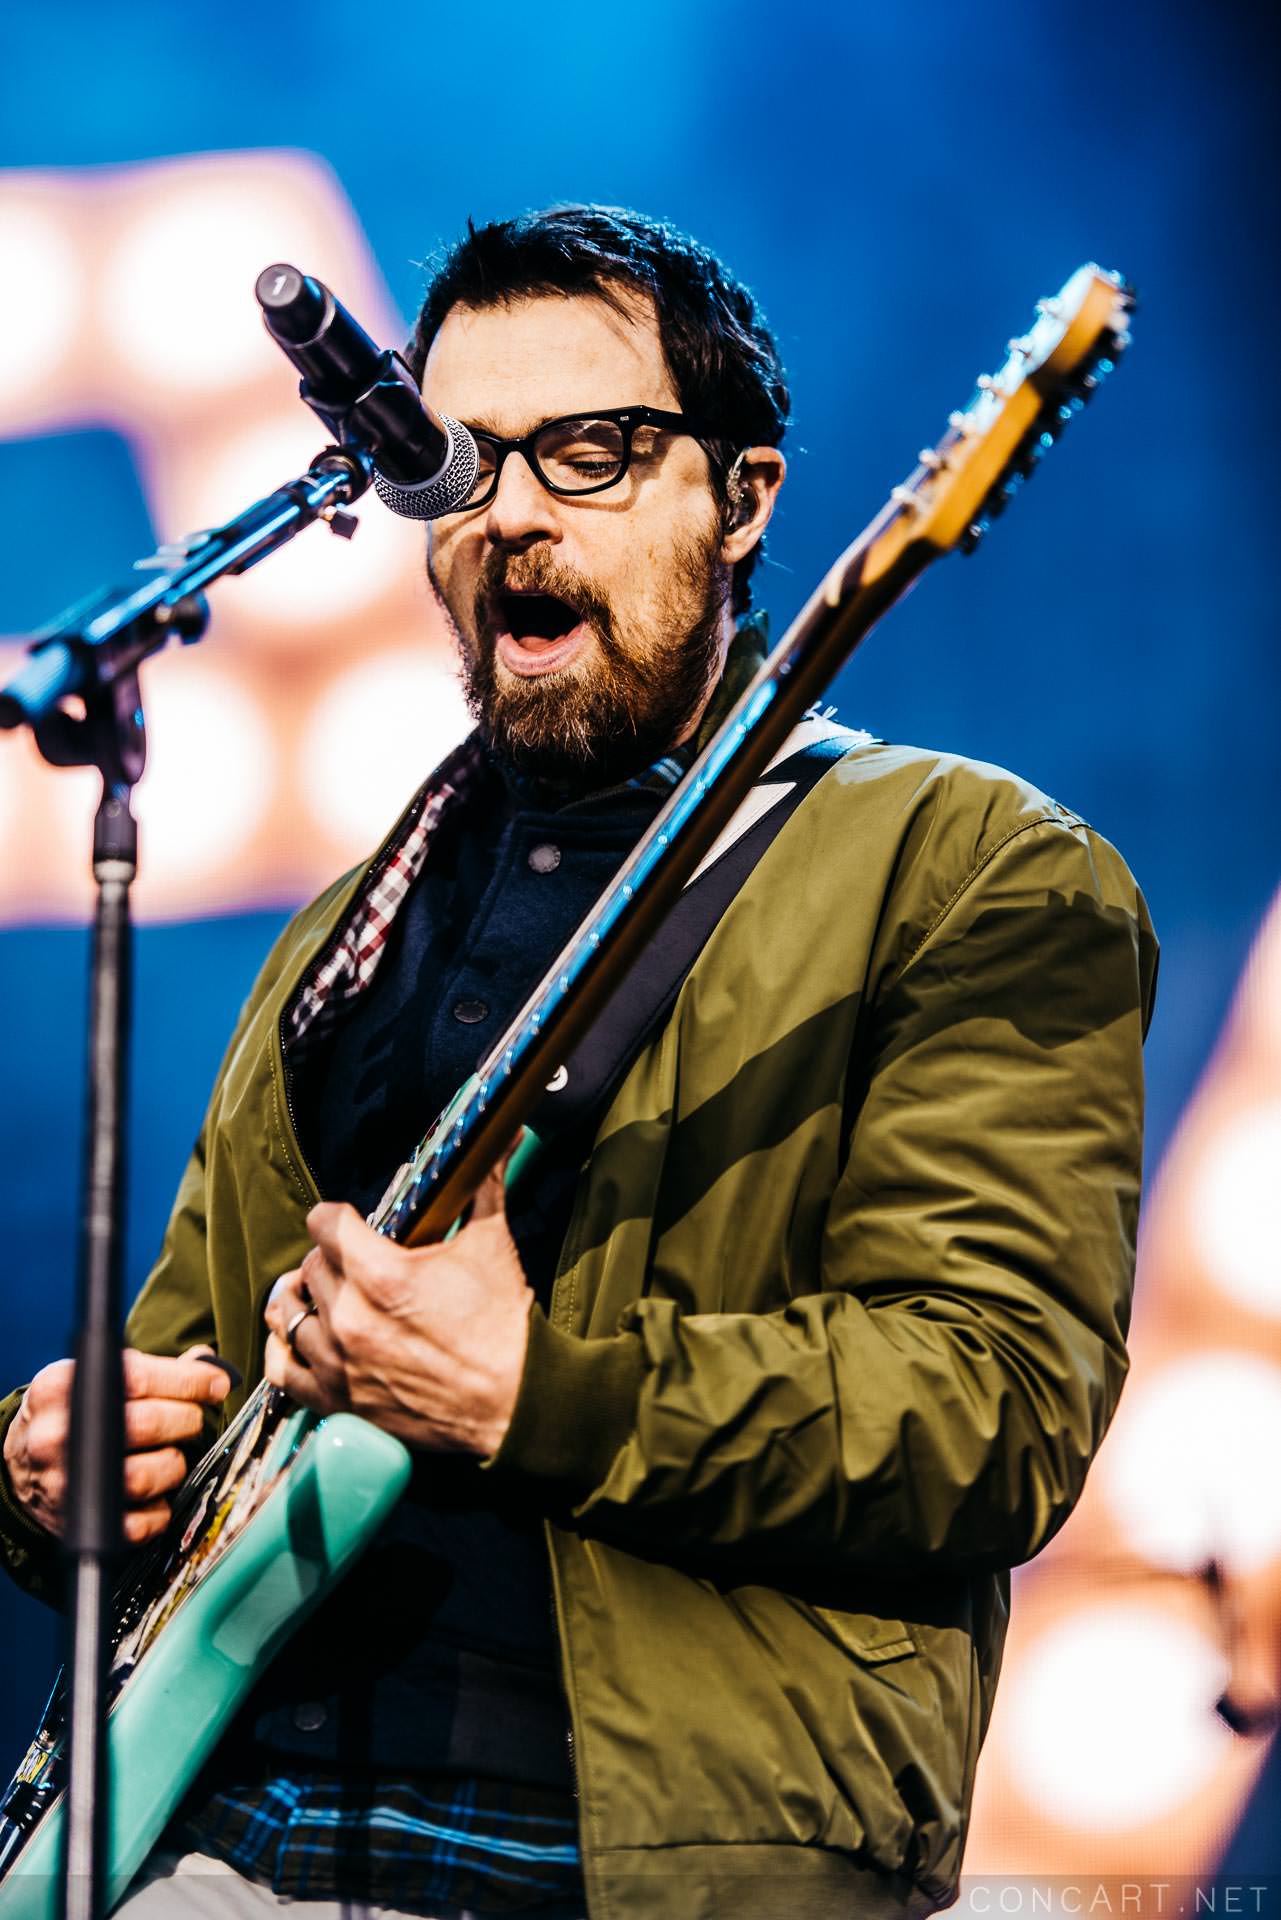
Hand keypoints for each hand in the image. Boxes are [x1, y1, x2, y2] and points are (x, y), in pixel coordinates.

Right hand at [2, 1346, 233, 1544]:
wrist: (20, 1466)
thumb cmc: (70, 1413)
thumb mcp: (90, 1379)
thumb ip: (147, 1370)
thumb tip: (208, 1363)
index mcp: (59, 1388)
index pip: (137, 1377)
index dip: (188, 1380)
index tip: (217, 1383)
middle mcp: (56, 1435)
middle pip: (147, 1424)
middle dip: (186, 1420)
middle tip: (191, 1420)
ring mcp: (64, 1484)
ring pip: (146, 1476)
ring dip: (174, 1465)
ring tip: (170, 1455)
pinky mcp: (78, 1523)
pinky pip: (139, 1524)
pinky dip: (160, 1510)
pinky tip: (155, 1494)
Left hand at [263, 1156, 533, 1457]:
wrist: (516, 1401)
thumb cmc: (503, 1324)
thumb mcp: (492, 1243)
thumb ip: (483, 1185)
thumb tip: (498, 1137)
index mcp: (383, 1274)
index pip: (325, 1223)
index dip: (338, 1217)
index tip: (349, 1223)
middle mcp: (351, 1317)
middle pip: (310, 1266)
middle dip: (330, 1258)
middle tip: (353, 1262)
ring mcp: (339, 1362)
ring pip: (288, 1312)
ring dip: (304, 1298)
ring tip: (319, 1294)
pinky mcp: (338, 1401)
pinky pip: (282, 1370)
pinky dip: (285, 1349)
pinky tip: (299, 1337)